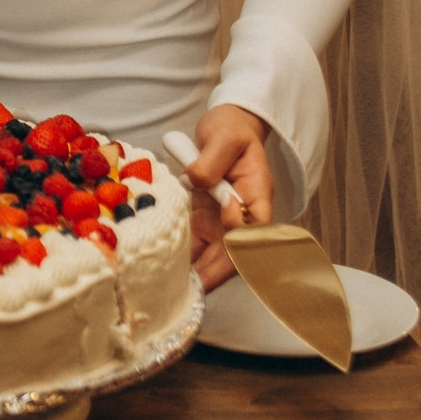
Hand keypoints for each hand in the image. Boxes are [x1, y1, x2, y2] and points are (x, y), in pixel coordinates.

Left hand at [185, 104, 273, 291]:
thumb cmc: (230, 130)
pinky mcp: (205, 220)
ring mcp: (222, 220)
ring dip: (199, 273)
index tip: (223, 244)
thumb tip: (197, 180)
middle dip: (215, 273)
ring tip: (175, 289)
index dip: (241, 241)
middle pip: (234, 251)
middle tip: (193, 291)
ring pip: (215, 255)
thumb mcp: (222, 137)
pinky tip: (164, 271)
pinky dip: (184, 259)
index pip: (256, 228)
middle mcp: (242, 214)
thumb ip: (211, 160)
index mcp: (256, 194)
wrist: (226, 128)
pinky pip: (197, 245)